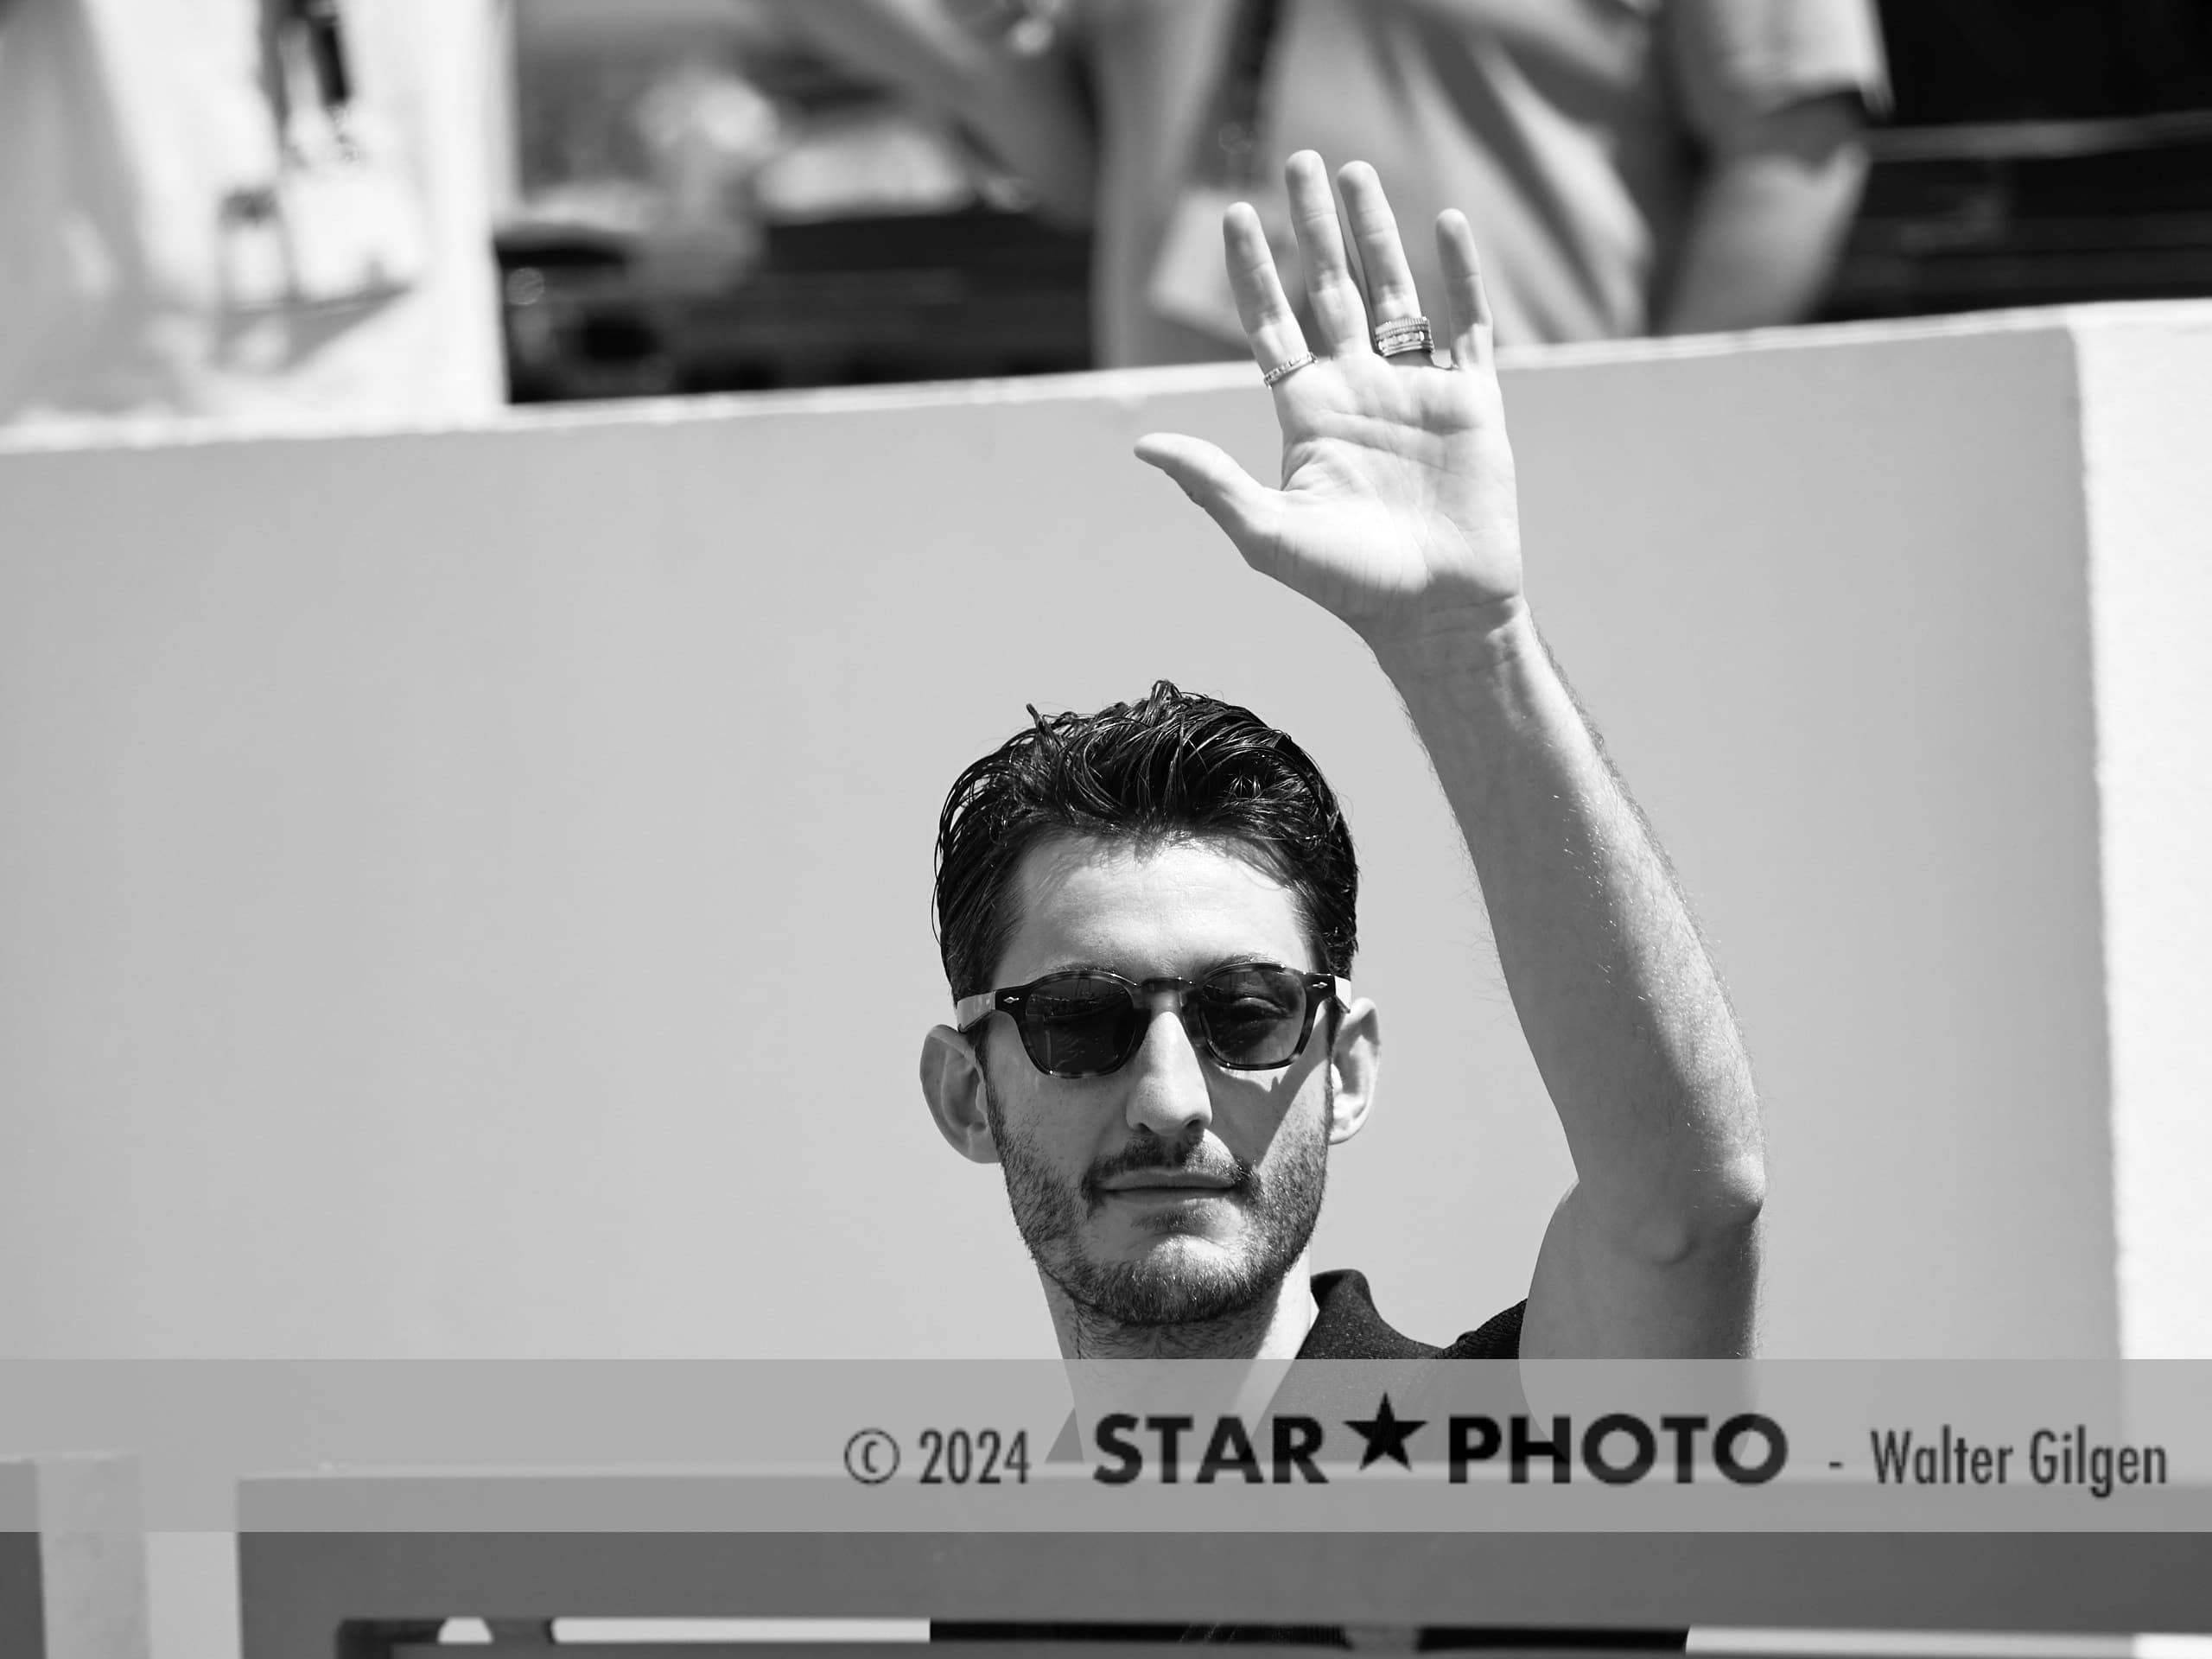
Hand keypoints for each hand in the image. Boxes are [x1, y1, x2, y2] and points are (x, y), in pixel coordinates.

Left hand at [1136, 153, 1524, 658]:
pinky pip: (1466, 325)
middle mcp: (1358, 392)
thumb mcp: (1267, 533)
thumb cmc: (1350, 584)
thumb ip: (1210, 483)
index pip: (1272, 323)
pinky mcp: (1473, 403)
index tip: (1234, 213)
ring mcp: (1416, 393)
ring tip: (1356, 171)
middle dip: (1313, 226)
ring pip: (1395, 292)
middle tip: (1299, 160)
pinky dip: (1460, 275)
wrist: (1437, 614)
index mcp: (1307, 414)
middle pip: (1329, 289)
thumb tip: (1140, 444)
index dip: (1254, 270)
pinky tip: (1446, 223)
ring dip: (1376, 233)